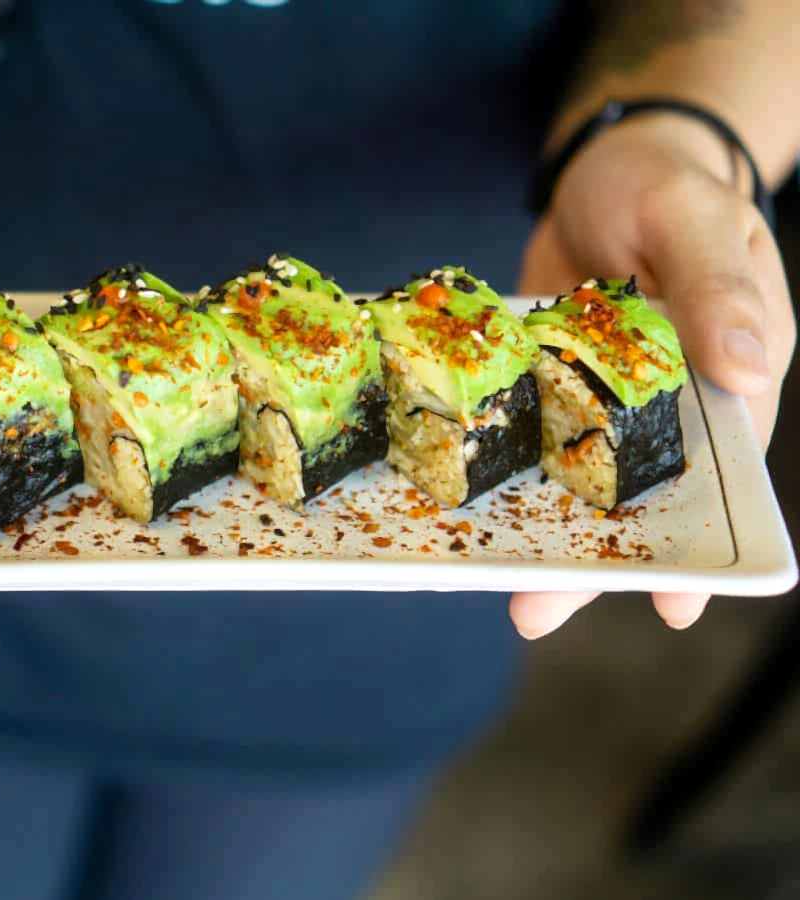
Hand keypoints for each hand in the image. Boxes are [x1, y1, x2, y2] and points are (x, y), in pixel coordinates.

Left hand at [512, 113, 795, 638]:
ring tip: (497, 586)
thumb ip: (716, 288)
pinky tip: (469, 510)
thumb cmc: (664, 180)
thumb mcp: (691, 217)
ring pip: (577, 480)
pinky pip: (529, 437)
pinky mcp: (549, 382)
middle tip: (534, 611)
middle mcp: (666, 400)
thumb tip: (749, 364)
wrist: (602, 165)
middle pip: (636, 493)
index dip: (699, 541)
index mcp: (729, 370)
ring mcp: (601, 397)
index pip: (722, 472)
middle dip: (592, 559)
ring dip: (541, 532)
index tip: (671, 607)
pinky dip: (504, 473)